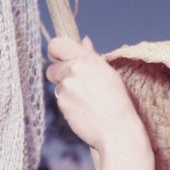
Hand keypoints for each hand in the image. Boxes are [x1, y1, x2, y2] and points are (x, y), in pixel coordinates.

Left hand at [46, 36, 139, 150]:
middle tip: (77, 87)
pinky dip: (69, 106)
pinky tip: (85, 111)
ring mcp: (67, 85)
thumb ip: (91, 56)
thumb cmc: (118, 102)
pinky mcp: (62, 102)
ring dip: (67, 93)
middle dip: (60, 76)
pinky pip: (60, 101)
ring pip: (57, 86)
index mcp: (87, 58)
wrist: (117, 129)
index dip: (55, 52)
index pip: (56, 44)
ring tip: (87, 102)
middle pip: (52, 68)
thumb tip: (84, 41)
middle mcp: (75, 68)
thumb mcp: (108, 73)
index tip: (60, 60)